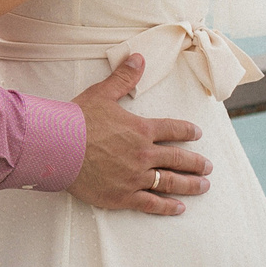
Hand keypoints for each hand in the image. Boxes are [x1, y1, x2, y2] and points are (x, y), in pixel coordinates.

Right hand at [67, 55, 209, 216]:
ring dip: (190, 185)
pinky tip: (179, 208)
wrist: (57, 146)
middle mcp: (144, 154)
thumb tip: (138, 58)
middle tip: (208, 167)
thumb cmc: (77, 119)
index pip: (173, 129)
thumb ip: (123, 78)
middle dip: (196, 163)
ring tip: (203, 186)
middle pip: (178, 159)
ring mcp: (135, 177)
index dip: (187, 131)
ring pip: (170, 182)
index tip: (197, 134)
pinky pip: (152, 203)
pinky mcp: (123, 196)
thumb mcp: (102, 93)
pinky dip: (167, 207)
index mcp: (141, 129)